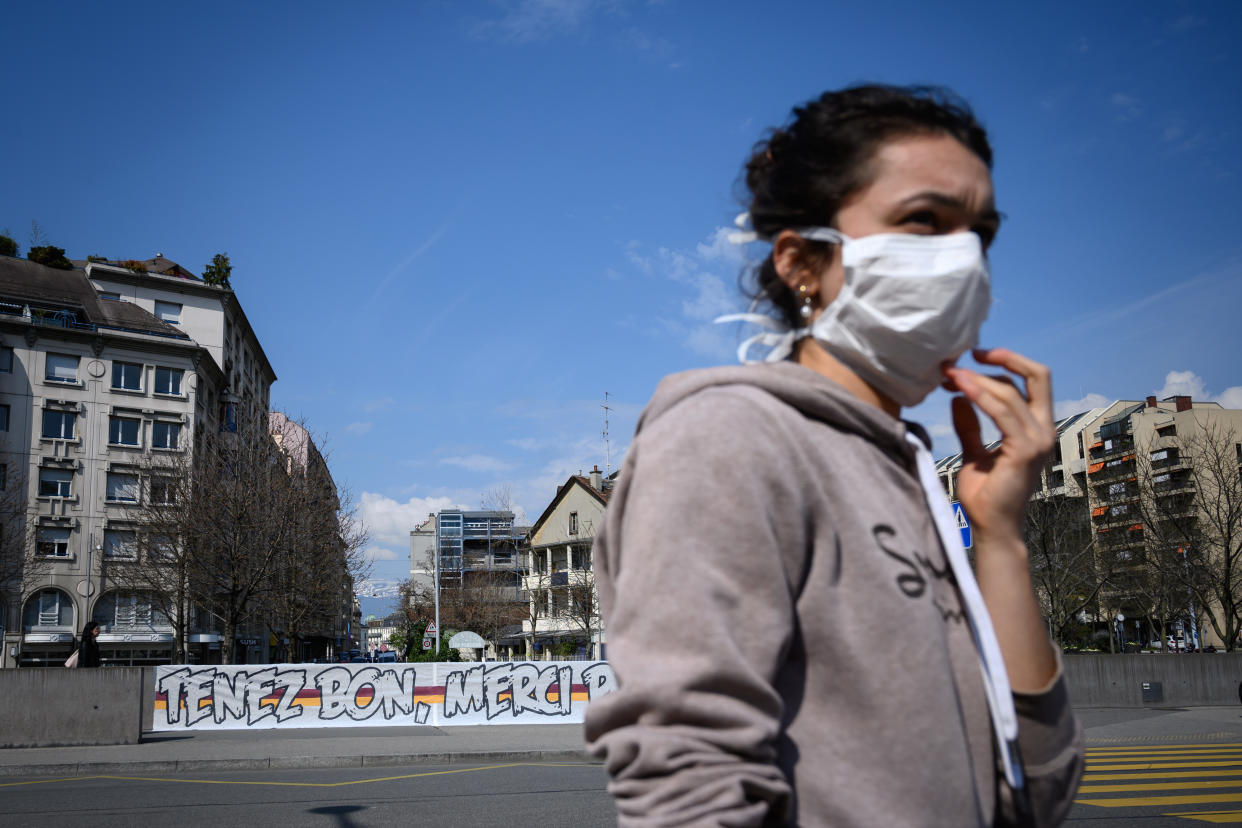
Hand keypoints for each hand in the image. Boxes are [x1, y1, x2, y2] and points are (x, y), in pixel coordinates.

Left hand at [942, 348, 1055, 545]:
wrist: (992, 527)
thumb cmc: (986, 494)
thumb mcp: (973, 451)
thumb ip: (969, 425)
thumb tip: (959, 397)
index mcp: (1037, 428)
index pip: (1032, 380)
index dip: (1007, 363)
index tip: (975, 357)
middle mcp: (1045, 430)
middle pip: (1037, 375)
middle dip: (1003, 359)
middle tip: (966, 355)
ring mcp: (1038, 440)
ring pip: (1011, 392)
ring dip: (979, 380)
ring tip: (950, 374)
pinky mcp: (1024, 451)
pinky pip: (1003, 413)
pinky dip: (981, 396)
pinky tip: (960, 389)